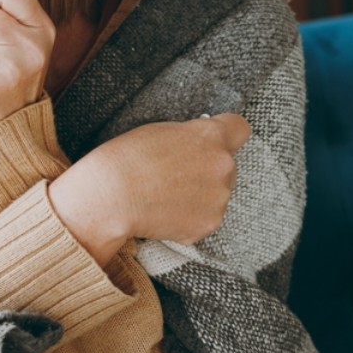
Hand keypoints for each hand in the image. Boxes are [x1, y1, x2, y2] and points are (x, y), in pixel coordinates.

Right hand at [49, 113, 251, 265]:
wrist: (111, 196)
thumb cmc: (127, 158)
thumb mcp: (160, 131)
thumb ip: (190, 136)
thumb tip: (200, 145)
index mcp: (211, 136)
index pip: (240, 128)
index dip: (226, 132)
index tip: (213, 139)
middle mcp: (223, 165)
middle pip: (227, 164)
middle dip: (208, 168)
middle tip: (175, 173)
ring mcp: (219, 197)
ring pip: (217, 193)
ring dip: (199, 194)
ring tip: (165, 195)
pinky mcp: (210, 223)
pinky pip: (205, 217)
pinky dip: (189, 217)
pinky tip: (165, 211)